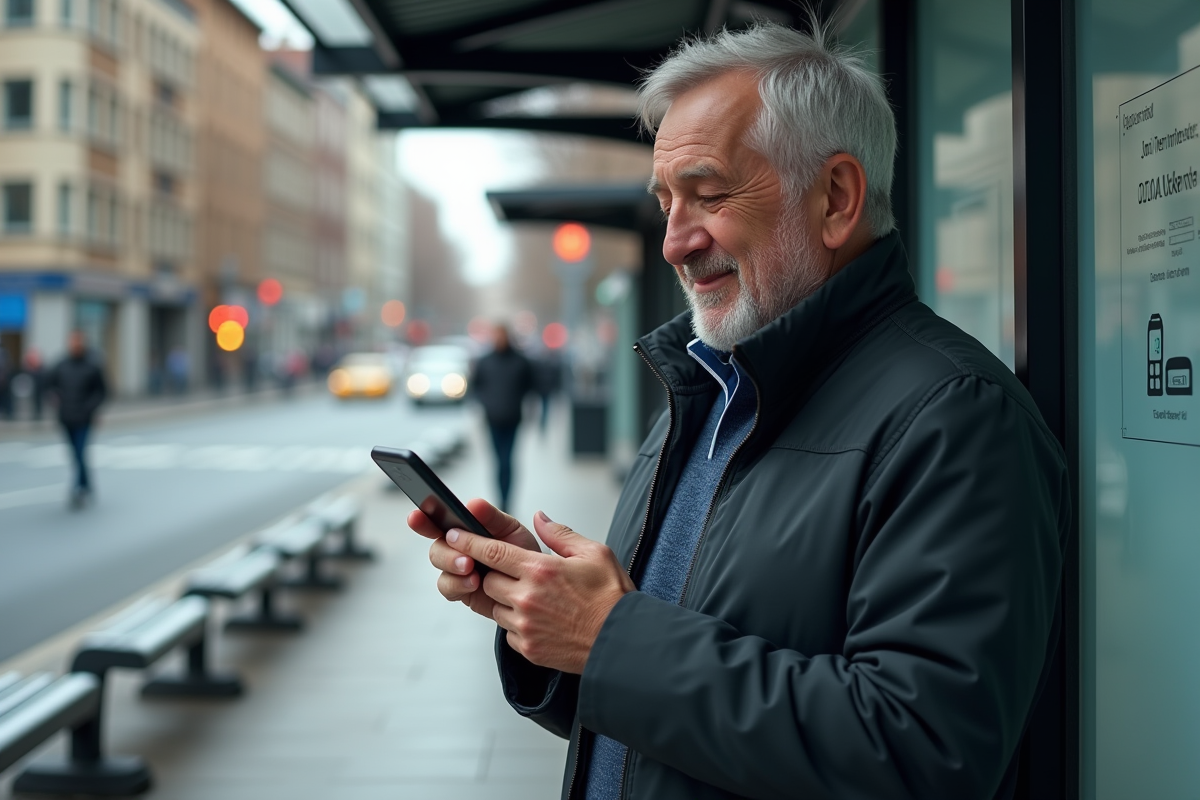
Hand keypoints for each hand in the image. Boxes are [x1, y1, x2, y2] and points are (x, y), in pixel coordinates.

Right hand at [408, 498, 538, 618]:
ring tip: (472, 571)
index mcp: (466, 529)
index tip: (416, 516)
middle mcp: (457, 548)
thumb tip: (473, 504)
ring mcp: (457, 569)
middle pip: (436, 547)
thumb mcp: (511, 530)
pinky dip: (458, 585)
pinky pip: (448, 588)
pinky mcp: (461, 589)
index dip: (423, 518)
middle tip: (465, 559)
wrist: (536, 586)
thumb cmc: (523, 553)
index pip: (439, 520)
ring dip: (453, 568)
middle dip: (446, 552)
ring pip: (440, 568)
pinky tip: (474, 584)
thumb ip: (492, 517)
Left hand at [444, 510, 634, 673]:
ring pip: (493, 607)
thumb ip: (560, 534)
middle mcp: (527, 599)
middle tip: (508, 571)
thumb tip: (540, 518)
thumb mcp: (595, 553)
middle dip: (491, 574)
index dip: (468, 542)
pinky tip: (538, 617)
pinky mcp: (528, 648)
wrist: (623, 643)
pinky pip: (507, 630)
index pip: (491, 552)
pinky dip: (515, 621)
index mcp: (540, 570)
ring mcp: (525, 626)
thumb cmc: (613, 597)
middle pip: (486, 581)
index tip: (453, 535)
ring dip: (503, 598)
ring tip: (530, 595)